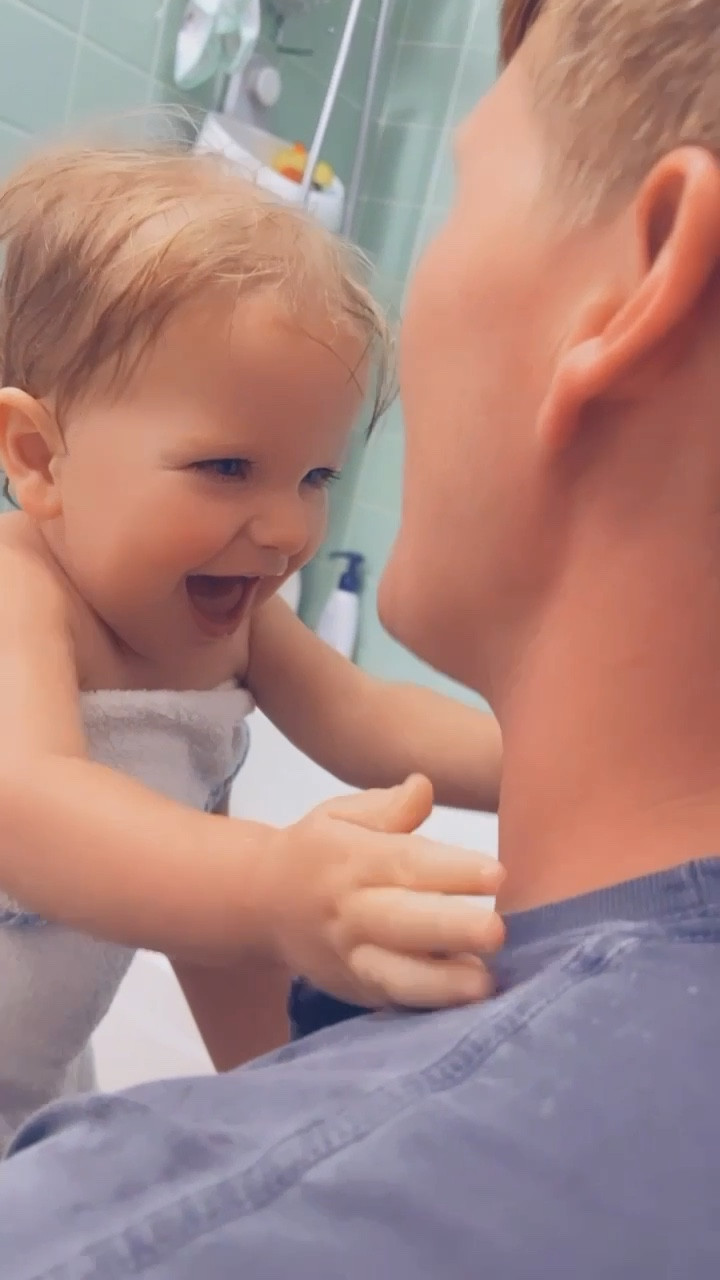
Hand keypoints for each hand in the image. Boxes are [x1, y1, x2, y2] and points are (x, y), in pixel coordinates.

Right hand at [263, 775, 504, 1009]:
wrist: (259, 903)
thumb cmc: (319, 851)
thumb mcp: (339, 814)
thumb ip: (385, 806)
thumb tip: (423, 787)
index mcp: (354, 860)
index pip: (406, 864)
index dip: (452, 870)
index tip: (497, 874)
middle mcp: (352, 912)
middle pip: (403, 922)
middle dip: (451, 928)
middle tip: (497, 932)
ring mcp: (351, 958)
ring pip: (395, 975)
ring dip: (441, 983)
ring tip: (484, 984)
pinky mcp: (356, 991)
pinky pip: (393, 1000)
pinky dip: (429, 1004)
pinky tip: (467, 1002)